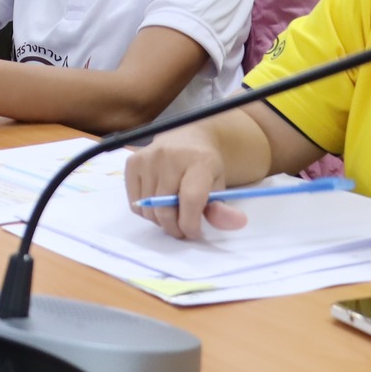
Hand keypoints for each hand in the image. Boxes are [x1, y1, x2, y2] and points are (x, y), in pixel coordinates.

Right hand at [123, 131, 245, 239]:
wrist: (188, 138)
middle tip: (183, 230)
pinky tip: (158, 204)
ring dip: (160, 221)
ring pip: (148, 209)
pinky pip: (134, 202)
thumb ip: (222, 208)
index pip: (191, 199)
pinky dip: (146, 211)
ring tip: (172, 213)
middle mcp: (170, 156)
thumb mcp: (219, 185)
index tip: (194, 233)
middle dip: (174, 227)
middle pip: (165, 208)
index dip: (190, 224)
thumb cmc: (204, 166)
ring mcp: (148, 158)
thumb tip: (237, 223)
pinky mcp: (133, 162)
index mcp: (199, 161)